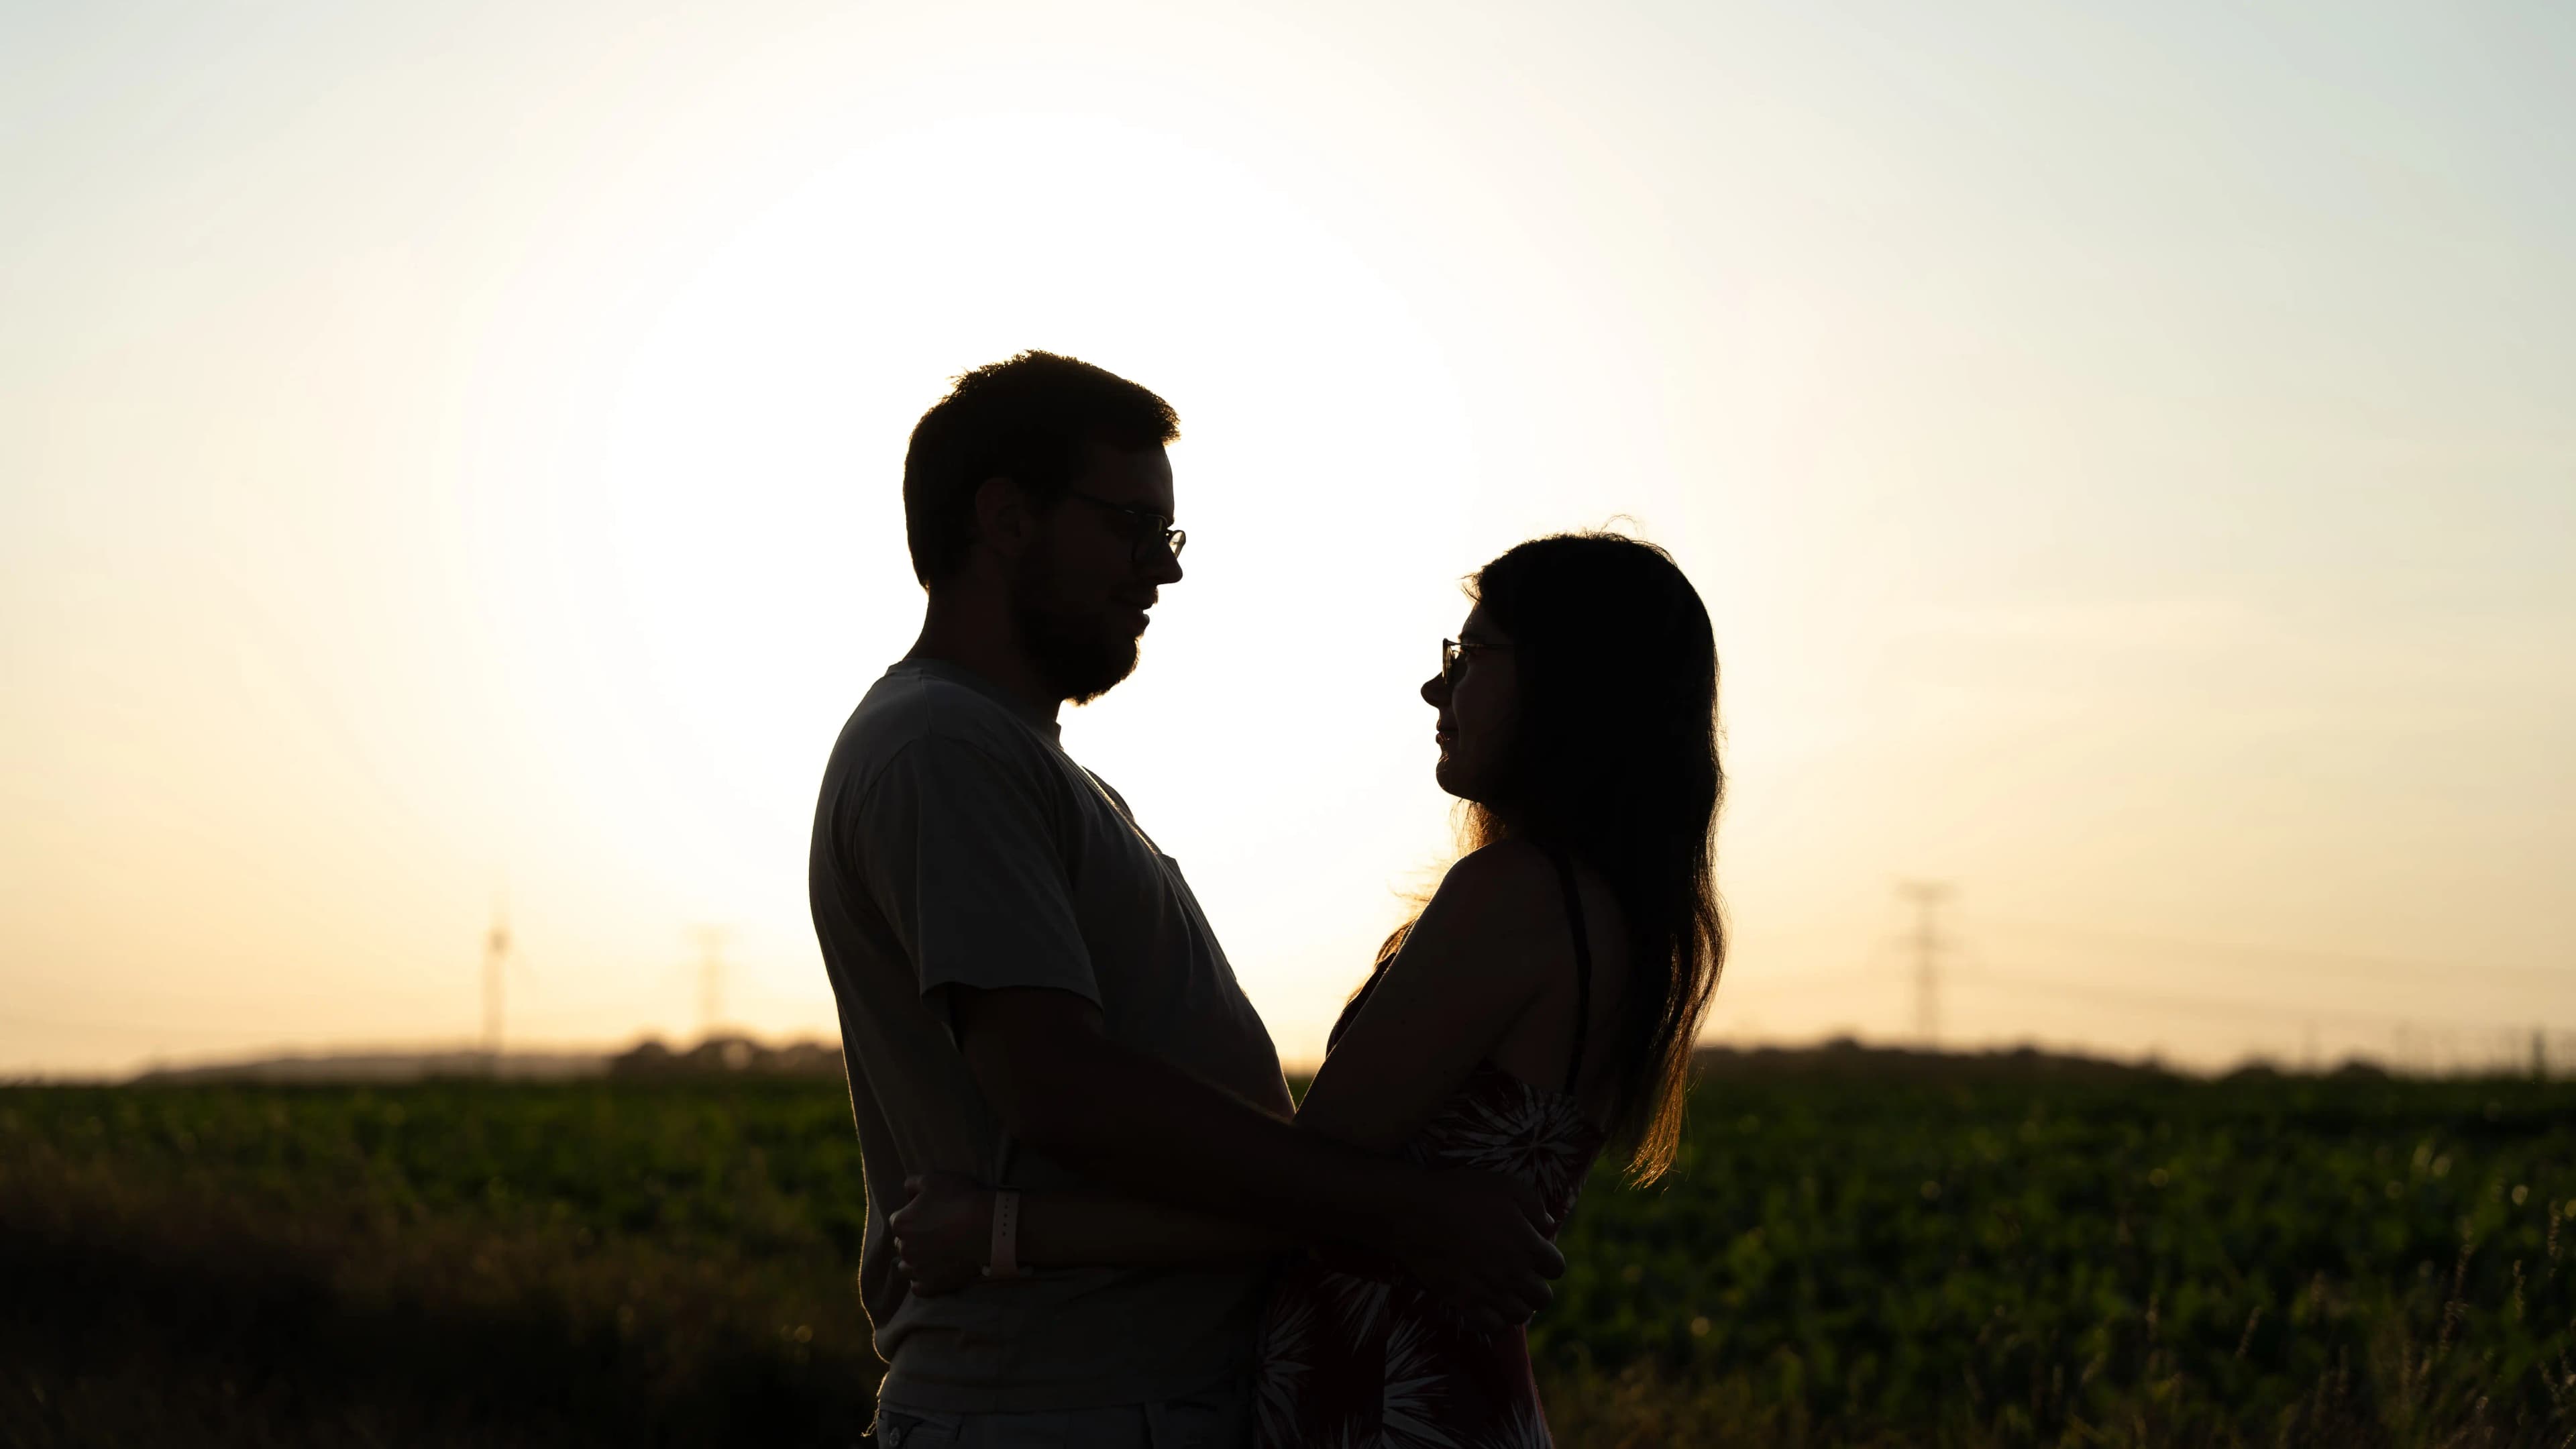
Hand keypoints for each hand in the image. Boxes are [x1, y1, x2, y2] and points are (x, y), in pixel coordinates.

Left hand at [889, 1171, 992, 1296]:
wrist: (986, 1227)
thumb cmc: (960, 1200)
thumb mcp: (933, 1180)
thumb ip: (913, 1183)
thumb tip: (907, 1191)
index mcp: (900, 1223)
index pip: (898, 1219)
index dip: (913, 1216)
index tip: (930, 1215)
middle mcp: (904, 1248)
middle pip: (902, 1243)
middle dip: (913, 1239)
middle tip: (935, 1234)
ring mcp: (917, 1269)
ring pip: (905, 1267)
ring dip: (914, 1261)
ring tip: (932, 1255)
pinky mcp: (931, 1285)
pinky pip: (917, 1287)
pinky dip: (923, 1281)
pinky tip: (934, 1272)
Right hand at [1387, 1171, 1563, 1327]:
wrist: (1416, 1213)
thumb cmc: (1462, 1193)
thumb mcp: (1505, 1186)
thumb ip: (1534, 1206)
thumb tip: (1548, 1225)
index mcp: (1529, 1246)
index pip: (1556, 1268)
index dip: (1548, 1260)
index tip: (1535, 1253)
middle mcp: (1515, 1275)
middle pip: (1543, 1297)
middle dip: (1537, 1285)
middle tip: (1522, 1274)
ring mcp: (1490, 1292)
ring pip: (1521, 1315)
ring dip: (1519, 1304)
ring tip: (1508, 1292)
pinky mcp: (1465, 1303)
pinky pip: (1493, 1326)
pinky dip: (1496, 1319)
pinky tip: (1489, 1305)